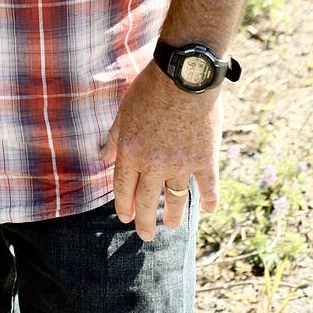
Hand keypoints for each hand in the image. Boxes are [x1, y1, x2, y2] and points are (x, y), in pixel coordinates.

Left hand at [101, 61, 221, 241]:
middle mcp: (153, 164)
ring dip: (174, 216)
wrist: (184, 76)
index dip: (124, 205)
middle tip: (145, 236)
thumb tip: (103, 157)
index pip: (123, 188)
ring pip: (176, 199)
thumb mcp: (124, 111)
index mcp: (130, 152)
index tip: (125, 217)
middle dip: (145, 222)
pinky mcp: (204, 160)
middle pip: (147, 201)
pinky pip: (207, 187)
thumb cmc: (150, 89)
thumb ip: (114, 138)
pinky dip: (209, 200)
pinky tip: (209, 209)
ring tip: (173, 226)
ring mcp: (181, 165)